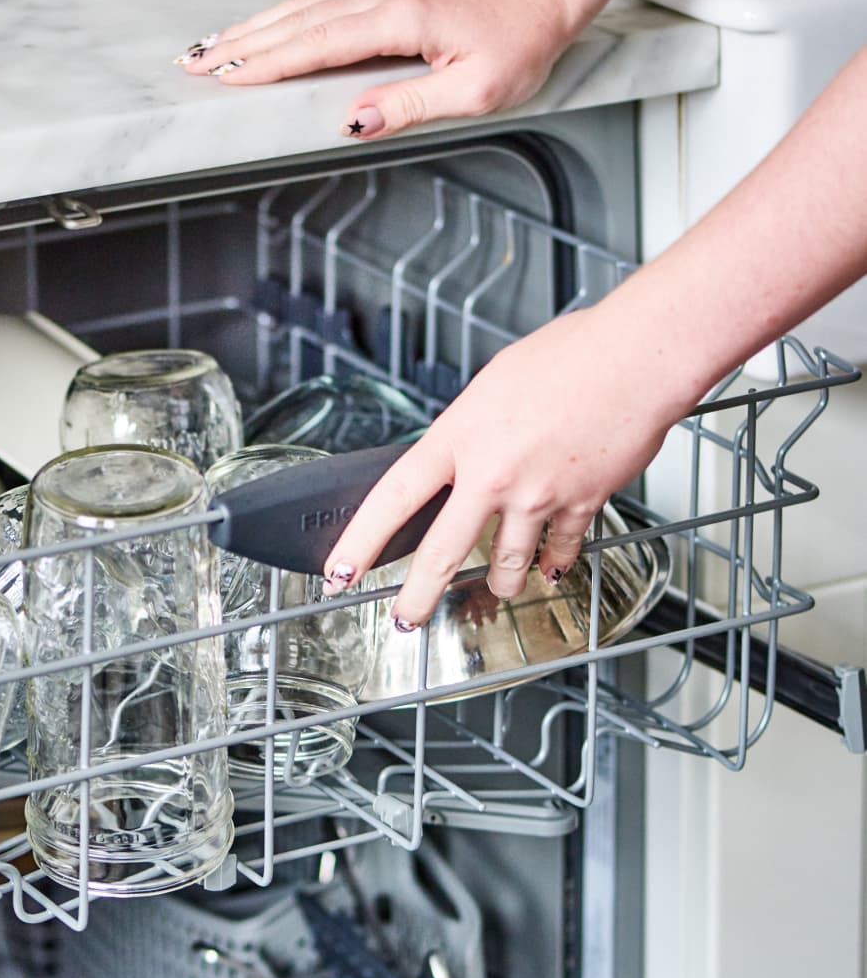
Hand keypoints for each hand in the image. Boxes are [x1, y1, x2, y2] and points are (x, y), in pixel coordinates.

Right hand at [177, 0, 579, 139]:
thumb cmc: (520, 44)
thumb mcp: (474, 91)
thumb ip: (409, 106)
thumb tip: (351, 120)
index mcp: (399, 20)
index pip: (316, 45)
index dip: (267, 64)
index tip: (225, 78)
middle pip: (295, 22)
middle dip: (240, 44)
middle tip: (192, 64)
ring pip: (301, 8)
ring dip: (252, 28)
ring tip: (210, 48)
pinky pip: (319, 3)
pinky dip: (282, 17)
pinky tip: (264, 28)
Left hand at [319, 298, 700, 626]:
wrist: (637, 358)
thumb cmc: (570, 355)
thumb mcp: (491, 386)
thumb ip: (469, 431)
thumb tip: (460, 459)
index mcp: (458, 436)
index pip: (393, 498)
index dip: (362, 540)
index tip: (340, 570)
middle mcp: (491, 473)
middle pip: (442, 553)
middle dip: (417, 597)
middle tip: (403, 622)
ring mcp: (536, 495)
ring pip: (505, 565)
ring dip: (498, 584)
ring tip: (494, 592)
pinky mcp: (580, 504)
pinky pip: (559, 552)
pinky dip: (552, 564)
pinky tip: (548, 569)